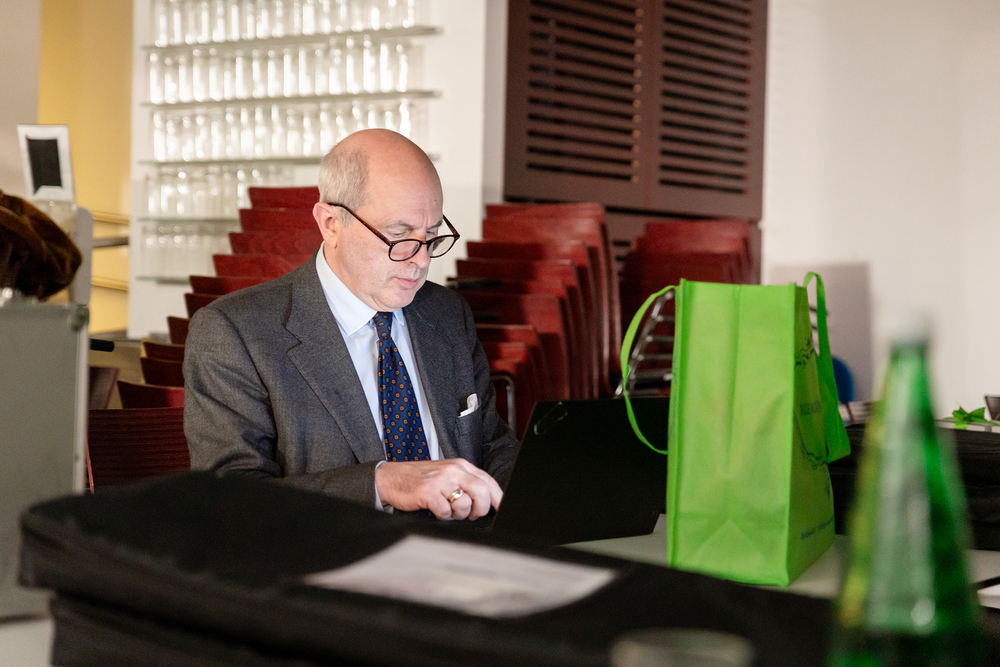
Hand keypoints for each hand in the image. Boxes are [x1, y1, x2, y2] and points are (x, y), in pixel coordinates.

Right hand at [375, 458, 502, 519]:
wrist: (392, 478)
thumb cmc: (421, 479)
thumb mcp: (447, 474)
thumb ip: (467, 483)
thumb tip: (488, 500)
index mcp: (461, 466)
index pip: (488, 481)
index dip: (498, 498)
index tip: (500, 508)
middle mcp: (453, 470)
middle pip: (482, 492)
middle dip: (480, 509)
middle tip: (471, 514)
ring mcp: (441, 480)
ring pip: (465, 504)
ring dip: (459, 514)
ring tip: (449, 510)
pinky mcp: (428, 492)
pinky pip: (445, 512)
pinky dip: (442, 516)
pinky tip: (436, 510)